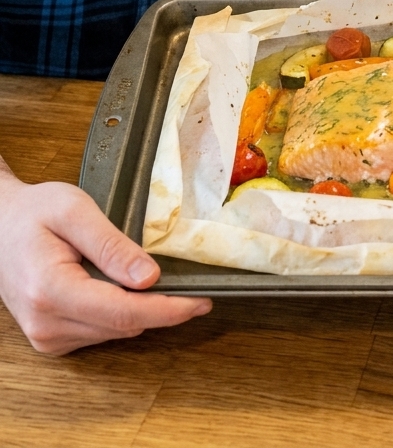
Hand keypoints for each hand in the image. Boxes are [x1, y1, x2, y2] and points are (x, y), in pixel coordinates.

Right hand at [0, 170, 210, 353]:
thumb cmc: (34, 212)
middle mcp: (46, 323)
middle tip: (191, 283)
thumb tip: (150, 277)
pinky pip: (101, 332)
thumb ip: (112, 245)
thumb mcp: (74, 211)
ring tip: (148, 275)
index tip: (201, 300)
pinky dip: (120, 313)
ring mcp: (47, 336)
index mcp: (50, 290)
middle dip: (162, 307)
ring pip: (116, 332)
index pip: (122, 312)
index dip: (168, 309)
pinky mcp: (52, 339)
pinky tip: (120, 286)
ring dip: (140, 309)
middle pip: (123, 325)